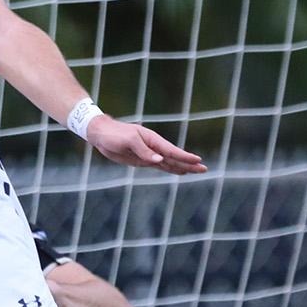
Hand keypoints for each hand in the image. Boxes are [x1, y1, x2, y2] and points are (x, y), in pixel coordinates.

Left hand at [83, 116, 206, 174]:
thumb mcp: (128, 141)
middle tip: (204, 169)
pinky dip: (171, 169)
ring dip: (183, 167)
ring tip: (197, 171)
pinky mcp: (143, 160)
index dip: (185, 157)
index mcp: (153, 140)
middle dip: (189, 164)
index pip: (172, 151)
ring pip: (170, 163)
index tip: (198, 161)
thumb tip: (159, 160)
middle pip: (175, 158)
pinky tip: (179, 171)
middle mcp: (154, 147)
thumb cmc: (114, 135)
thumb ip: (144, 151)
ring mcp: (150, 154)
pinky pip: (160, 166)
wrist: (101, 135)